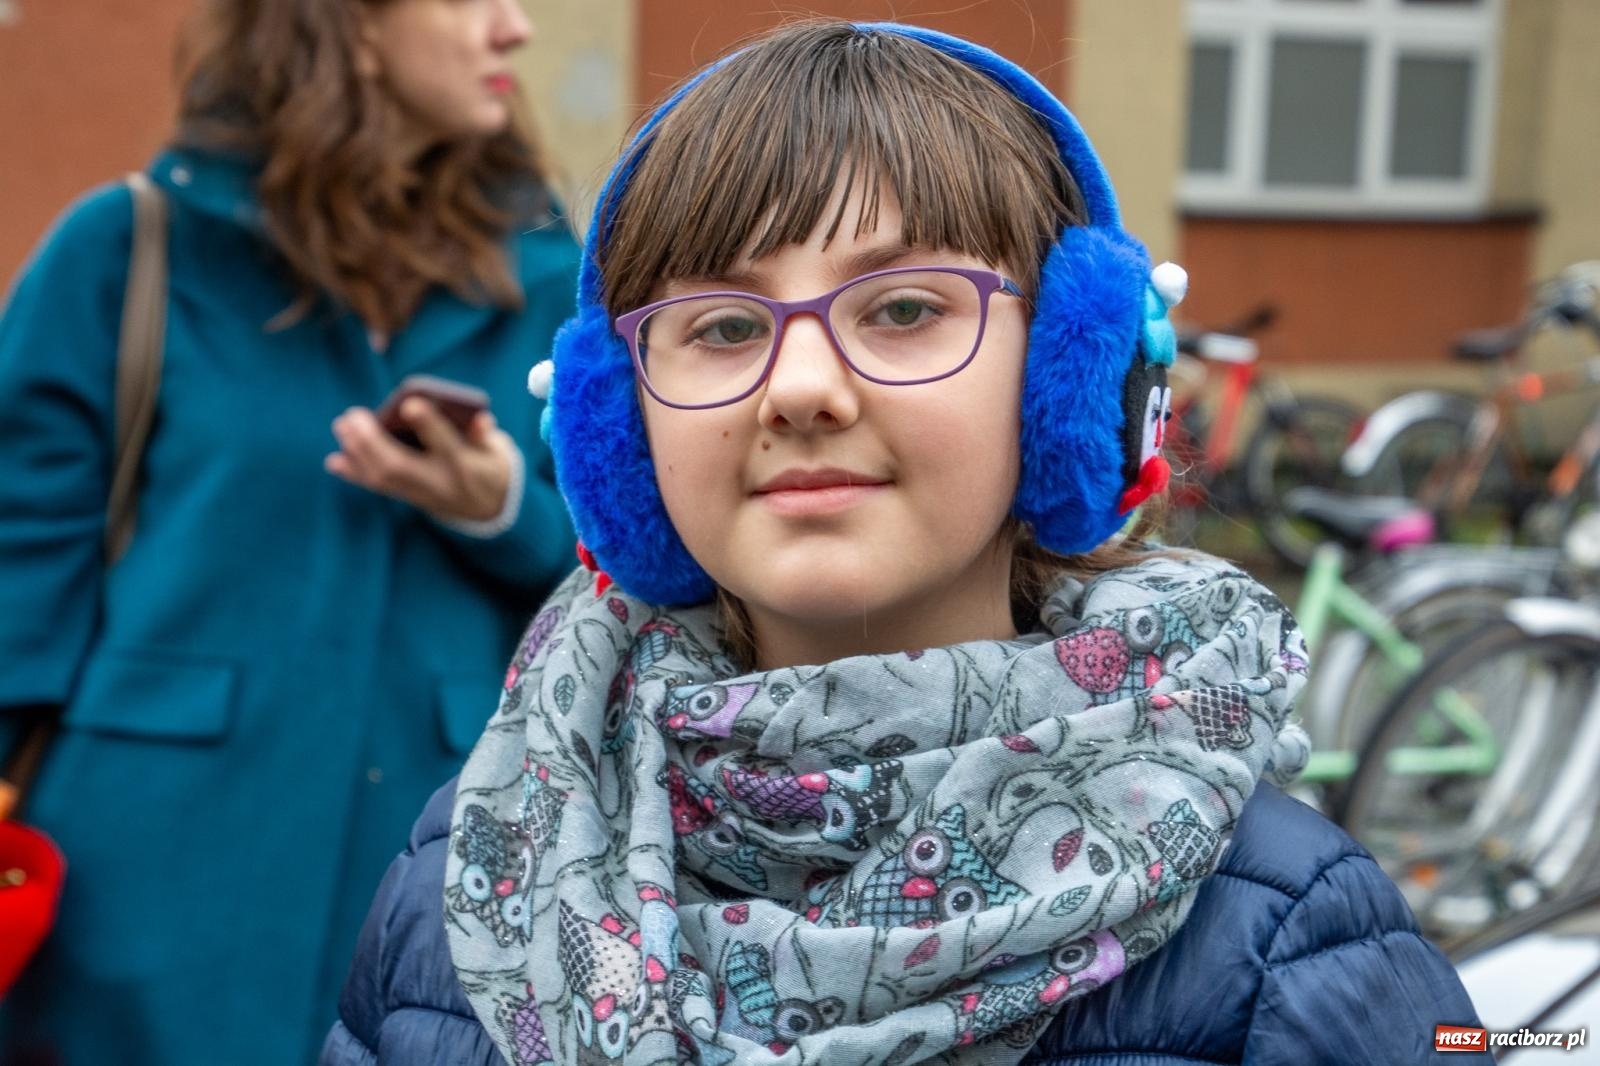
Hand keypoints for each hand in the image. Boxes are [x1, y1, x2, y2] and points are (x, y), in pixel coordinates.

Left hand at [325, 398, 514, 522]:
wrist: (487, 508)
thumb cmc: (488, 464)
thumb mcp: (495, 451)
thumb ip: (483, 435)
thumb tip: (479, 418)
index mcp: (466, 466)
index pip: (446, 445)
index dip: (428, 424)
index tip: (410, 403)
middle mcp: (440, 484)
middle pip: (400, 466)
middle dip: (372, 441)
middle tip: (353, 415)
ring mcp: (422, 495)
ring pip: (384, 478)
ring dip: (357, 452)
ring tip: (342, 426)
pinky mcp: (410, 499)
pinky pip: (379, 489)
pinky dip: (355, 474)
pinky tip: (335, 460)